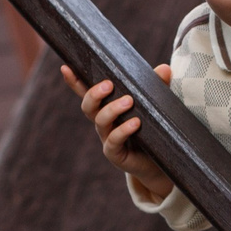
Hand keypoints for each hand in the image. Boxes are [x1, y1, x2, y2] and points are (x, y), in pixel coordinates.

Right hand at [61, 62, 178, 198]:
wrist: (158, 162)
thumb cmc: (152, 129)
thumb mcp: (154, 105)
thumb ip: (157, 86)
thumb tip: (164, 68)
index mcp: (107, 107)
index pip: (87, 93)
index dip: (75, 82)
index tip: (66, 68)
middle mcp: (103, 122)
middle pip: (88, 106)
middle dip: (94, 94)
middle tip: (108, 84)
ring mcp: (107, 138)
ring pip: (100, 121)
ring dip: (112, 109)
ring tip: (129, 101)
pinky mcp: (115, 153)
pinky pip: (113, 141)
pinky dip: (123, 130)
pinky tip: (135, 123)